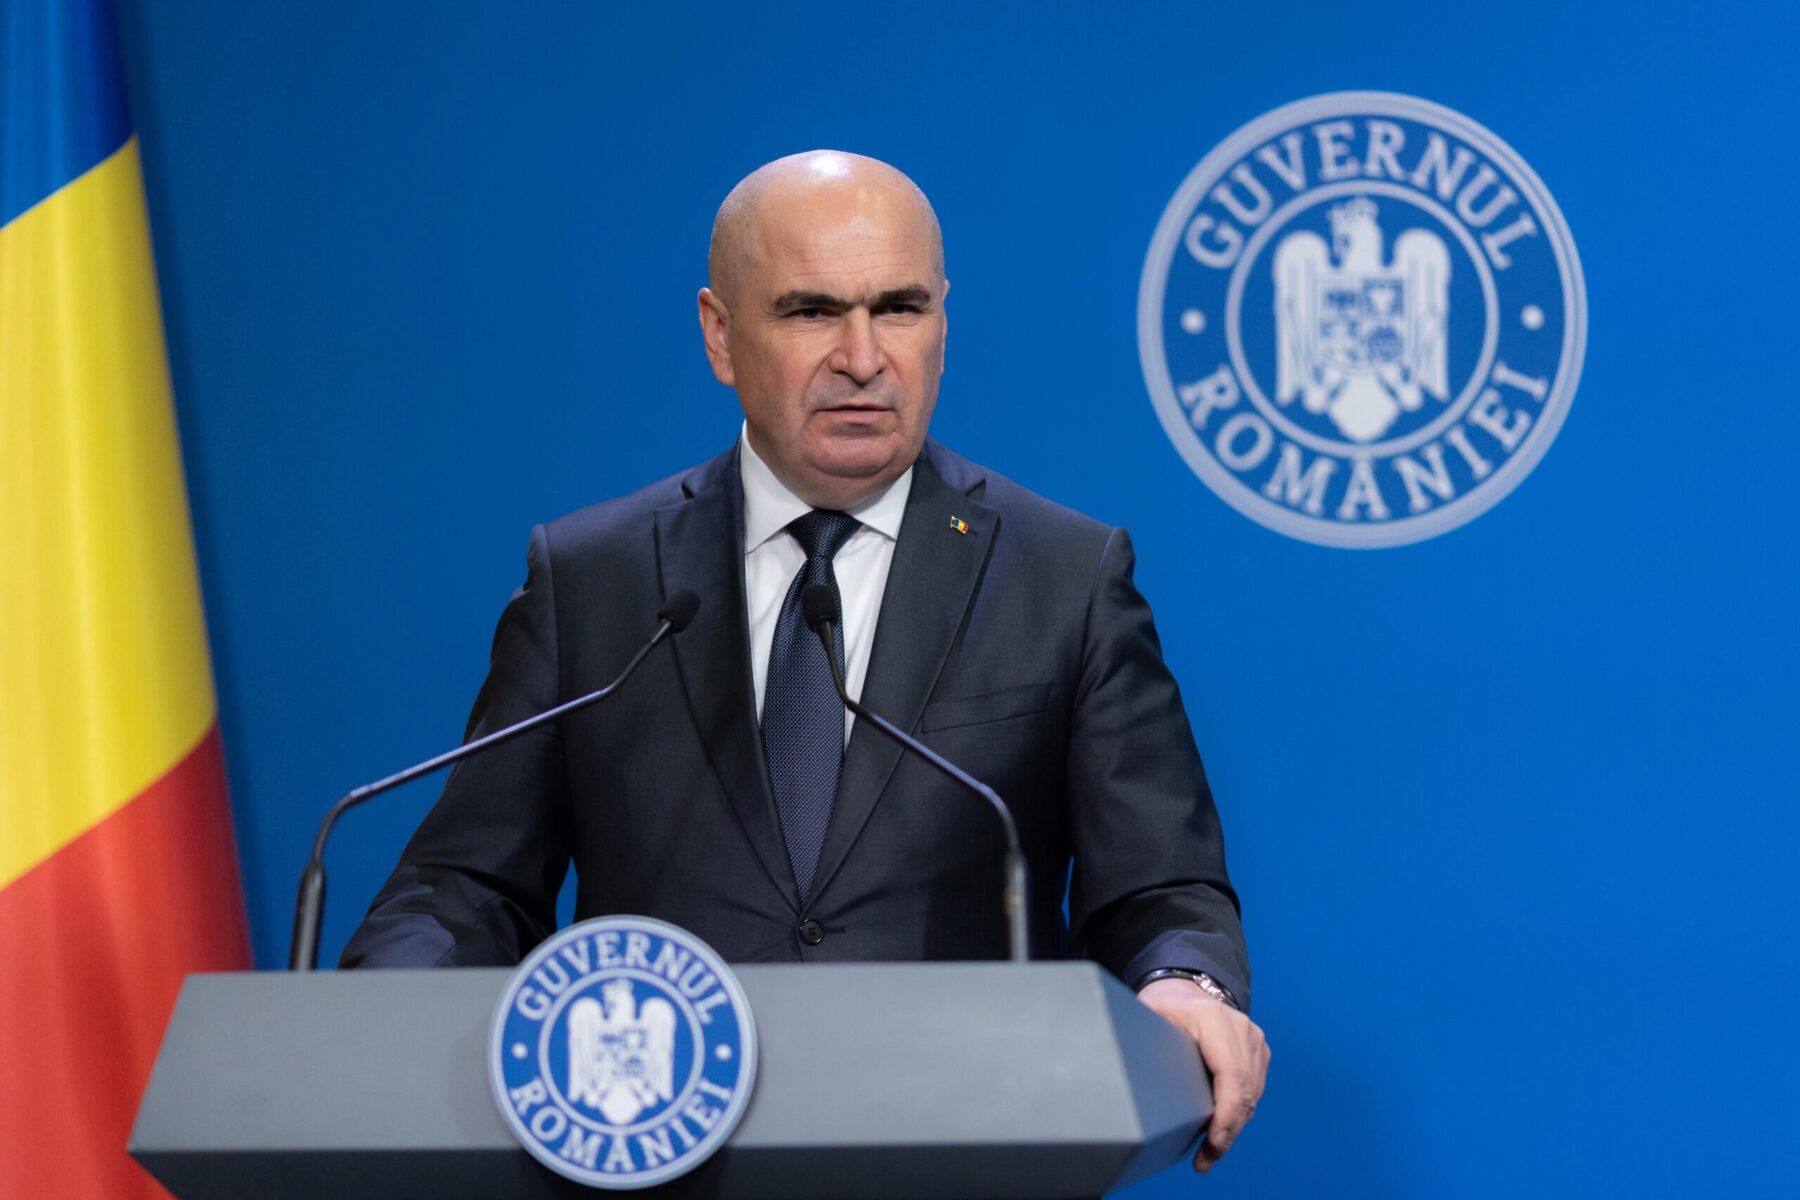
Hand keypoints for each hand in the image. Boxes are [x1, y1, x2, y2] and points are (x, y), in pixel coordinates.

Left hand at [1136, 978, 1269, 1172]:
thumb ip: (1144, 1038)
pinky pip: (1253, 1091)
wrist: (1186, 990)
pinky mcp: (1258, 1052)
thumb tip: (1129, 1070)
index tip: (1213, 1140)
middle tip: (1205, 1160)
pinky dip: (1238, 1116)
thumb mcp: (1149, 1015)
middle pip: (1244, 1092)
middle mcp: (1241, 1028)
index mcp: (1214, 1019)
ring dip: (1233, 1129)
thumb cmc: (1163, 1006)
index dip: (1225, 1112)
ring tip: (1209, 1155)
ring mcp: (1254, 1040)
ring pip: (1252, 1096)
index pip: (1231, 1073)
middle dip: (1227, 1132)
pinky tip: (1220, 1133)